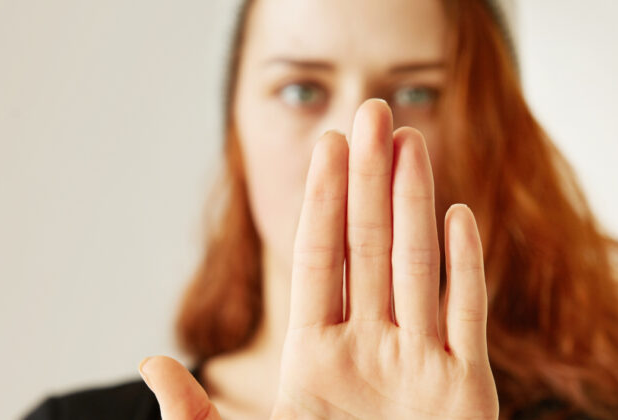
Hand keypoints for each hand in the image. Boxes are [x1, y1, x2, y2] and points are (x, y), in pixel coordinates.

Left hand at [139, 99, 497, 419]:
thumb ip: (201, 417)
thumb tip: (151, 364)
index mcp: (316, 361)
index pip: (318, 262)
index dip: (322, 202)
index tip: (326, 146)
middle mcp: (370, 353)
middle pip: (371, 249)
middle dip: (371, 180)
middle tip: (372, 113)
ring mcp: (420, 367)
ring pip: (419, 268)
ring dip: (415, 203)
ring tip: (411, 141)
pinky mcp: (465, 391)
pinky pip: (466, 316)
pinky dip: (465, 267)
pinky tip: (457, 216)